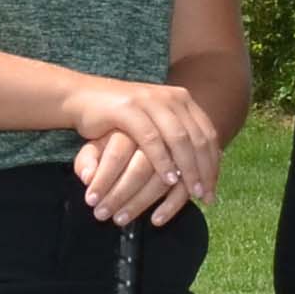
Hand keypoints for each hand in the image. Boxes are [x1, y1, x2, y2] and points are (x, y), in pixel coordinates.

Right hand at [63, 76, 221, 225]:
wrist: (81, 97)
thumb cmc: (119, 117)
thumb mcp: (154, 123)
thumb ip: (177, 137)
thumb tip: (203, 165)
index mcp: (182, 100)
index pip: (207, 134)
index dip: (213, 163)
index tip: (212, 189)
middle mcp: (171, 98)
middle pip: (198, 138)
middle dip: (204, 170)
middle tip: (205, 196)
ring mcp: (151, 101)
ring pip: (180, 139)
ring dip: (188, 169)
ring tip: (192, 192)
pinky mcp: (130, 109)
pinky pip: (153, 139)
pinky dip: (163, 161)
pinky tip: (168, 179)